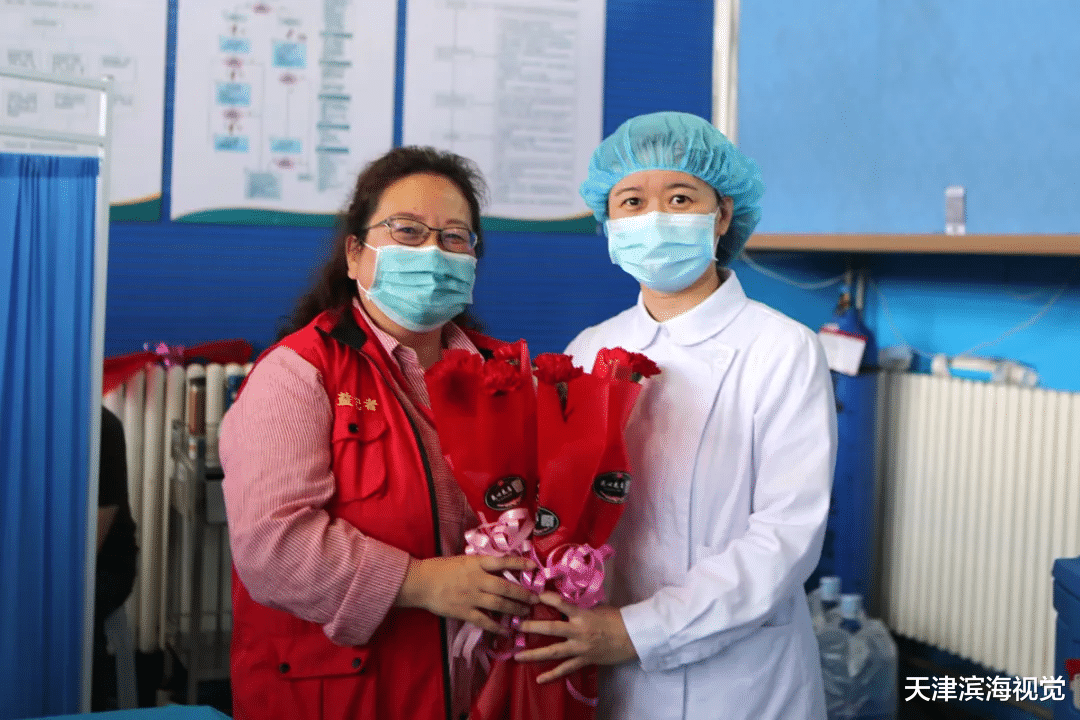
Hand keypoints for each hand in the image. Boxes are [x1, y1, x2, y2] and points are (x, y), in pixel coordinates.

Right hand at [395, 554, 537, 634]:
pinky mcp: (464, 611)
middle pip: (505, 587)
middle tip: (535, 598)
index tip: (534, 567)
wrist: (421, 582)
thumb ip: (481, 565)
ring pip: (499, 604)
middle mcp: (476, 579)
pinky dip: (497, 626)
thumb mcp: (463, 560)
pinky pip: (484, 620)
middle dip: (523, 593)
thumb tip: (502, 567)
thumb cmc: (441, 568)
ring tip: (525, 612)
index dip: (519, 564)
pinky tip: (506, 630)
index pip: (502, 562)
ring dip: (515, 608)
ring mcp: (471, 596)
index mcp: (476, 564)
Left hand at [514, 592, 637, 682]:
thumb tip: (566, 605)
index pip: (561, 604)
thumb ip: (581, 607)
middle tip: (517, 626)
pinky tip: (539, 679)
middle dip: (532, 627)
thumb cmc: (617, 619)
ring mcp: (580, 648)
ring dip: (534, 654)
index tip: (533, 595)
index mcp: (582, 615)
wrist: (633, 637)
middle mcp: (578, 631)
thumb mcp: (598, 607)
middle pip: (551, 629)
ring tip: (518, 656)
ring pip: (553, 651)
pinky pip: (566, 669)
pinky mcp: (584, 660)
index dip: (547, 598)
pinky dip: (552, 675)